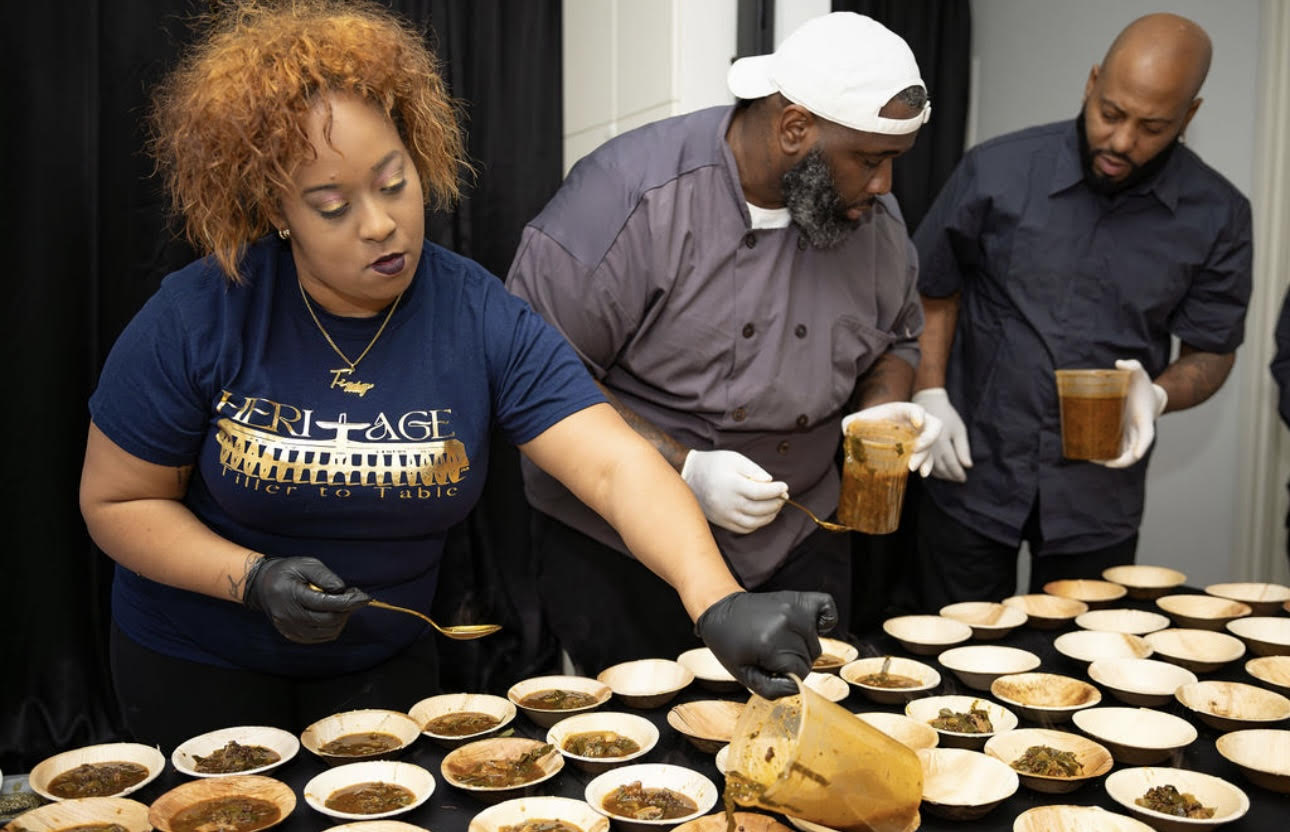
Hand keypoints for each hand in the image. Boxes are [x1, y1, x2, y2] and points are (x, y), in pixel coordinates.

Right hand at [242, 556, 370, 643]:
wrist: (262, 585)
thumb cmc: (287, 571)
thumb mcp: (306, 564)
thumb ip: (325, 576)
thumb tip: (343, 590)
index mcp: (291, 595)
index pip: (326, 603)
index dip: (349, 601)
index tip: (365, 596)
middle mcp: (289, 615)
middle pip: (328, 620)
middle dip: (347, 610)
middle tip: (354, 597)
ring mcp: (289, 628)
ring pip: (327, 632)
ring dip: (341, 619)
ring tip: (342, 604)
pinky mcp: (292, 635)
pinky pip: (320, 637)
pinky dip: (332, 628)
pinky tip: (333, 614)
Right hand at [681, 449, 786, 533]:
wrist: (689, 475)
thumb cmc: (714, 464)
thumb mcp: (734, 459)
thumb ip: (754, 469)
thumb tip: (770, 481)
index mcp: (732, 485)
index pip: (761, 492)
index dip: (776, 491)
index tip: (784, 486)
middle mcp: (728, 503)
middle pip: (760, 508)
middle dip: (776, 502)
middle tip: (782, 495)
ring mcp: (724, 515)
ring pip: (755, 522)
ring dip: (770, 515)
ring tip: (775, 505)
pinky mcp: (722, 522)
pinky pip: (745, 529)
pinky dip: (758, 524)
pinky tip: (762, 514)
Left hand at [696, 590, 837, 698]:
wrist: (721, 611)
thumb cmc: (731, 645)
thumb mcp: (744, 675)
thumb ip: (773, 690)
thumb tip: (798, 686)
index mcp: (769, 644)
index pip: (801, 672)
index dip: (788, 674)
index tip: (771, 667)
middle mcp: (785, 623)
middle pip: (810, 658)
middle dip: (794, 661)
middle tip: (773, 654)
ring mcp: (793, 608)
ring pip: (816, 642)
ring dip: (803, 646)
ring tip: (781, 641)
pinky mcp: (799, 597)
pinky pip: (828, 610)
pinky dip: (823, 621)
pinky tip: (808, 627)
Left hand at [841, 401, 942, 476]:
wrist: (872, 430)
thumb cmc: (867, 422)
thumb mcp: (857, 420)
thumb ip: (851, 422)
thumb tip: (846, 430)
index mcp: (902, 411)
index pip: (916, 409)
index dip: (918, 414)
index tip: (917, 423)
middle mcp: (916, 423)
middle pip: (933, 427)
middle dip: (927, 439)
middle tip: (915, 449)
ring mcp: (920, 437)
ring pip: (931, 445)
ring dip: (924, 456)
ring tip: (910, 467)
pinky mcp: (919, 451)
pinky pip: (929, 458)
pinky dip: (927, 465)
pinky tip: (922, 473)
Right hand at [909, 388, 971, 480]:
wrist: (928, 403)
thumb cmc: (947, 415)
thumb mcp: (959, 429)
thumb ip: (963, 448)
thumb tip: (967, 465)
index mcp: (942, 441)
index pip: (951, 463)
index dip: (958, 473)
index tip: (964, 479)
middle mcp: (930, 446)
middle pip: (941, 468)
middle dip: (950, 476)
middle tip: (959, 479)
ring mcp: (921, 447)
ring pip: (931, 467)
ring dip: (941, 475)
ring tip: (950, 477)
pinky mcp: (915, 447)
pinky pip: (924, 463)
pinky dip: (932, 470)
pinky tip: (938, 472)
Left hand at [1096, 359, 1167, 468]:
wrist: (1146, 394)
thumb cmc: (1141, 384)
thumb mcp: (1139, 372)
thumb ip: (1133, 365)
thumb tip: (1119, 364)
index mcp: (1145, 419)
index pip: (1147, 436)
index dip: (1142, 446)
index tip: (1136, 454)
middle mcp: (1138, 430)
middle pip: (1134, 452)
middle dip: (1122, 461)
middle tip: (1107, 464)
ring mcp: (1130, 434)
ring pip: (1123, 453)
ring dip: (1111, 461)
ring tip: (1092, 459)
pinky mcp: (1121, 434)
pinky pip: (1114, 448)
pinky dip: (1105, 454)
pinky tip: (1090, 455)